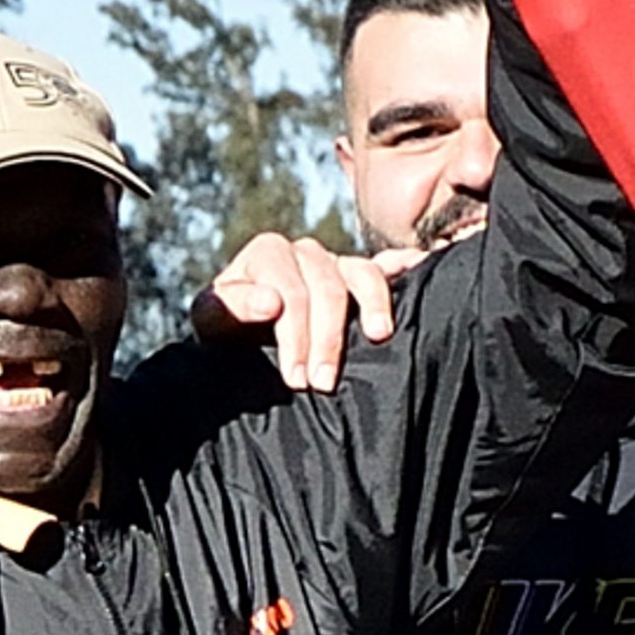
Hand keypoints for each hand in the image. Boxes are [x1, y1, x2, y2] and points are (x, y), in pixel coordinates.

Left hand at [190, 234, 423, 392]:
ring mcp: (338, 261)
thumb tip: (271, 302)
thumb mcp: (213, 321)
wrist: (240, 335)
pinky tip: (420, 268)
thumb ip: (232, 308)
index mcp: (267, 254)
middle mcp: (305, 252)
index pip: (289, 289)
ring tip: (379, 337)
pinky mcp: (360, 276)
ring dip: (373, 306)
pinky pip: (388, 266)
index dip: (294, 334)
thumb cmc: (226, 329)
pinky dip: (406, 266)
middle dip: (327, 338)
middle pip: (327, 286)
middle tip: (324, 383)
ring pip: (363, 273)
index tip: (295, 377)